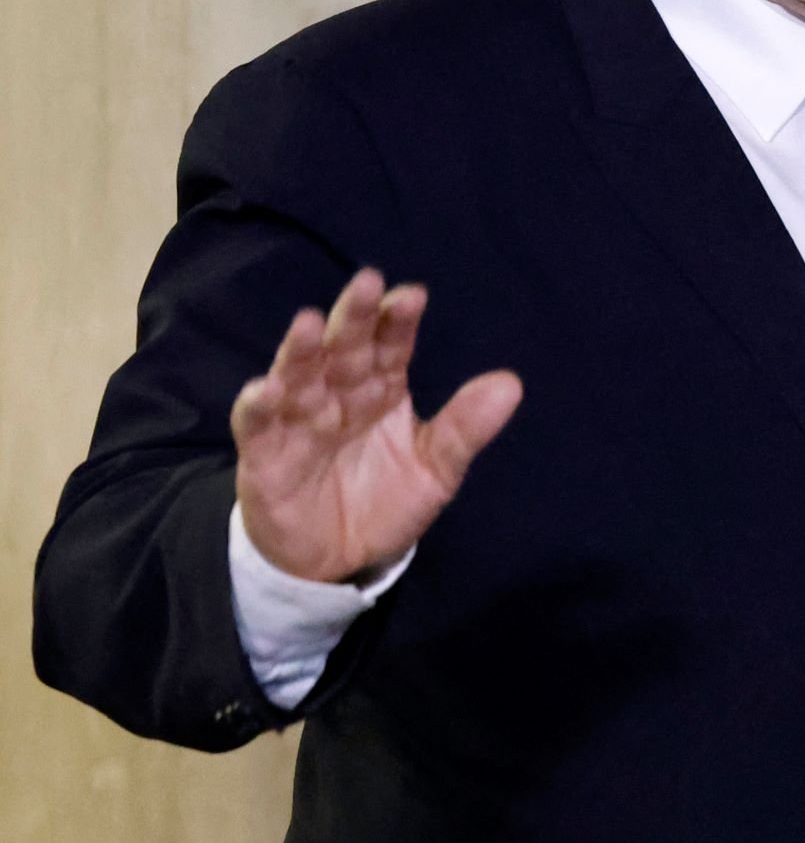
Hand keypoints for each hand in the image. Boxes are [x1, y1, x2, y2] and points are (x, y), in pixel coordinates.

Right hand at [232, 268, 521, 583]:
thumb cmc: (385, 501)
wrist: (336, 559)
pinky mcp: (264, 454)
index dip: (399, 322)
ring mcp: (299, 421)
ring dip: (301, 351)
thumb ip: (465, 429)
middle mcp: (339, 394)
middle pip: (345, 349)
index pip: (391, 346)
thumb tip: (511, 383)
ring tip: (307, 324)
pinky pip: (256, 425)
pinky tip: (266, 389)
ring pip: (298, 376)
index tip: (412, 296)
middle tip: (366, 282)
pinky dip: (257, 406)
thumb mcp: (435, 470)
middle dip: (354, 318)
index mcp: (383, 389)